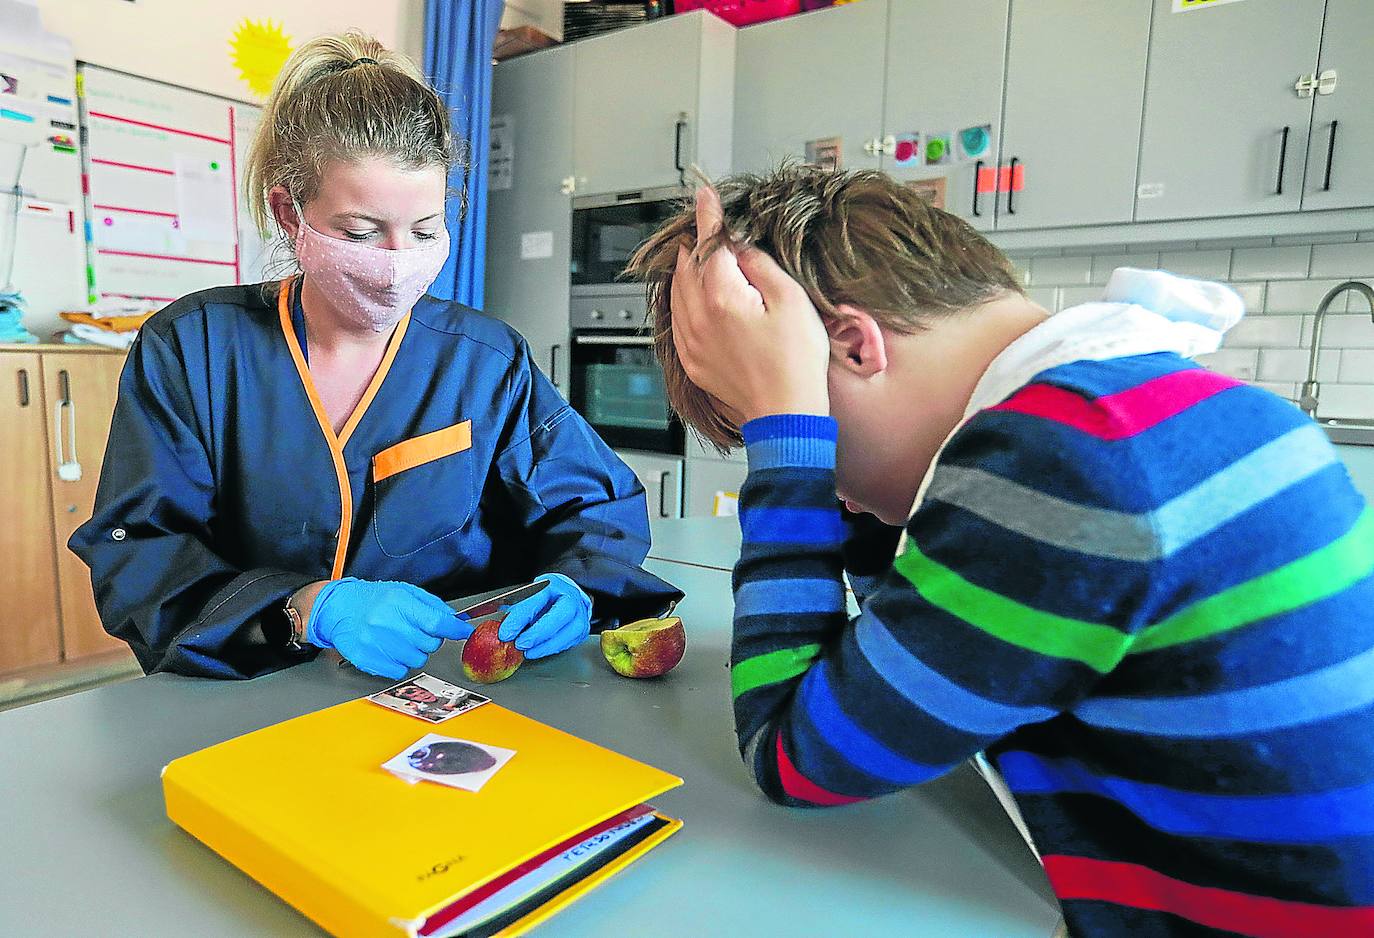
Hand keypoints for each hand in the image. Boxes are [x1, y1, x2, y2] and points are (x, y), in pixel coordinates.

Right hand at [305, 578, 471, 678]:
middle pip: (429, 644)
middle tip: (418, 631)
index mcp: (398, 602)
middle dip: (430, 639)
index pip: (436, 622)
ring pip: (416, 660)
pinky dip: (399, 663)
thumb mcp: (404, 591)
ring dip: (415, 652)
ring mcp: (375, 643)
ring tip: (401, 639)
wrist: (338, 608)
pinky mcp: (366, 659)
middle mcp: (386, 623)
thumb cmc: (373, 599)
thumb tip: (454, 620)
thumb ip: (432, 605)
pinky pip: (399, 671)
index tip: (463, 632)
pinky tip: (390, 650)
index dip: (455, 629)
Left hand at [496, 573, 591, 659]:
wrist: (564, 597)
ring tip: (528, 652)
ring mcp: (581, 612)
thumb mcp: (525, 597)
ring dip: (546, 645)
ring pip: (571, 631)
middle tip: (520, 644)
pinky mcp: (583, 629)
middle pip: (561, 614)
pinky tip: (540, 651)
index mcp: (552, 584)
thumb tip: (502, 629)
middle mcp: (571, 596)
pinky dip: (553, 648)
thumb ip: (515, 611)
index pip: (536, 600)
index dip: (519, 618)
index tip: (505, 633)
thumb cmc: (543, 597)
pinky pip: (571, 641)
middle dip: (539, 633)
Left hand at [669, 185, 830, 424]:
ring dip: (687, 270)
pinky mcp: (693, 361)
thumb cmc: (796, 363)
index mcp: (722, 298)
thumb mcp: (790, 300)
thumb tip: (739, 247)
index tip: (706, 197)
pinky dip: (683, 300)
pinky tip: (694, 297)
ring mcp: (692, 342)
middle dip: (697, 243)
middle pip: (687, 266)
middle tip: (708, 227)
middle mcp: (698, 319)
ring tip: (701, 257)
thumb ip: (760, 266)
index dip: (709, 216)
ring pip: (676, 292)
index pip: (709, 244)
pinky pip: (678, 320)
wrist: (786, 415)